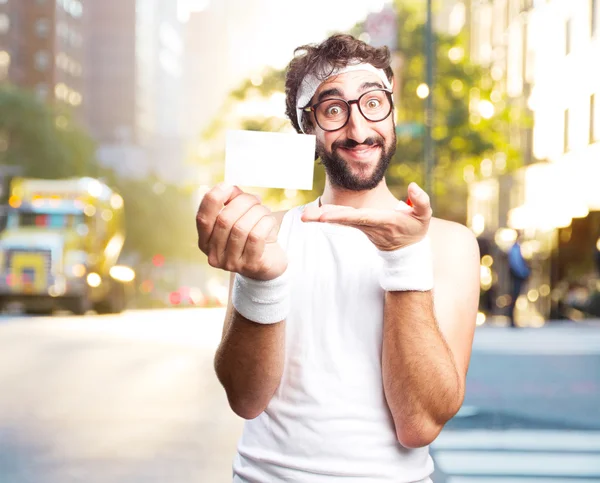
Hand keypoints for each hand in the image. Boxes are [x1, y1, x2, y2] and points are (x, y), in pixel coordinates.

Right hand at [196, 184, 287, 280]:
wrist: (270, 262)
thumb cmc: (251, 235)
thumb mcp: (239, 216)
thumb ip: (232, 200)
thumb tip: (229, 187)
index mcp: (205, 241)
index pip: (202, 218)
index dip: (212, 199)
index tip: (226, 185)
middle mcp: (214, 255)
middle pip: (225, 220)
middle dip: (243, 203)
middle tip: (256, 199)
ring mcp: (231, 263)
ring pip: (241, 228)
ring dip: (257, 212)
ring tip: (264, 210)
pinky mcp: (250, 266)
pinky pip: (256, 237)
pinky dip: (265, 223)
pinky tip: (269, 221)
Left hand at [301, 182, 431, 250]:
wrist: (407, 249)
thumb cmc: (416, 229)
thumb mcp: (425, 217)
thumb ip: (422, 201)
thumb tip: (413, 186)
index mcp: (383, 221)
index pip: (361, 217)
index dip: (343, 217)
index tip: (326, 217)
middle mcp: (369, 224)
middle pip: (344, 220)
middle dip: (324, 218)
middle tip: (305, 217)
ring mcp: (362, 226)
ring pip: (339, 219)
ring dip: (320, 217)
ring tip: (303, 215)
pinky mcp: (358, 224)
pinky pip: (340, 219)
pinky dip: (325, 215)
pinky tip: (312, 214)